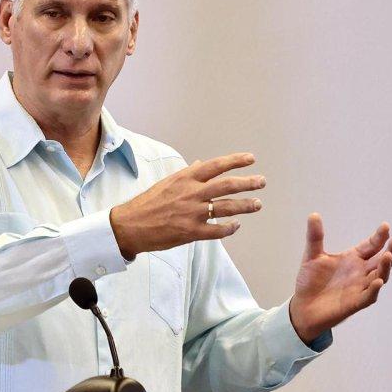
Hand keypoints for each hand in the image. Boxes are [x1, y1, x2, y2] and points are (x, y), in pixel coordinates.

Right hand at [109, 152, 265, 258]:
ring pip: (227, 208)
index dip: (235, 161)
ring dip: (245, 205)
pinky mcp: (191, 232)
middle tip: (261, 182)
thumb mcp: (166, 183)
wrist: (129, 226)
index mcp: (185, 179)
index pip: (216, 166)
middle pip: (227, 185)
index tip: (251, 159)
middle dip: (247, 183)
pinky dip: (229, 228)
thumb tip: (201, 164)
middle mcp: (191, 194)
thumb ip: (186, 174)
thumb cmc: (146, 203)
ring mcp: (192, 213)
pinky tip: (236, 225)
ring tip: (257, 204)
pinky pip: (217, 230)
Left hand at [288, 213, 391, 342]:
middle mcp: (361, 272)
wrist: (303, 306)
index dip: (379, 237)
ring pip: (380, 277)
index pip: (371, 246)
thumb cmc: (310, 281)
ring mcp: (360, 287)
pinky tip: (377, 282)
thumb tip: (314, 214)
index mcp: (353, 259)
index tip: (385, 226)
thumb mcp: (312, 256)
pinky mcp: (355, 303)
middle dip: (391, 251)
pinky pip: (369, 296)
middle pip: (382, 260)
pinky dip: (374, 289)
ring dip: (385, 267)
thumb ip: (315, 237)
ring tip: (388, 256)